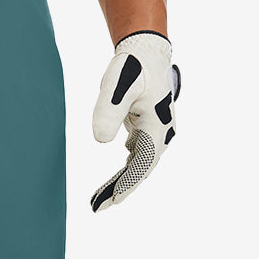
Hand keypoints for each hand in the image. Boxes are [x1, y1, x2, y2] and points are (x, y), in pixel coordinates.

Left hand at [90, 31, 180, 212]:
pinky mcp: (147, 129)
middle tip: (97, 207)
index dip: (126, 185)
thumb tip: (100, 140)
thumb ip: (108, 112)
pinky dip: (124, 170)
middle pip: (140, 170)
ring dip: (121, 182)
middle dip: (119, 189)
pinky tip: (112, 181)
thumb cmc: (131, 67)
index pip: (142, 165)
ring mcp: (155, 132)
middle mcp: (161, 133)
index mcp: (158, 127)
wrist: (144, 51)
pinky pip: (136, 157)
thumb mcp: (116, 87)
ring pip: (138, 165)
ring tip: (98, 199)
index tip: (109, 202)